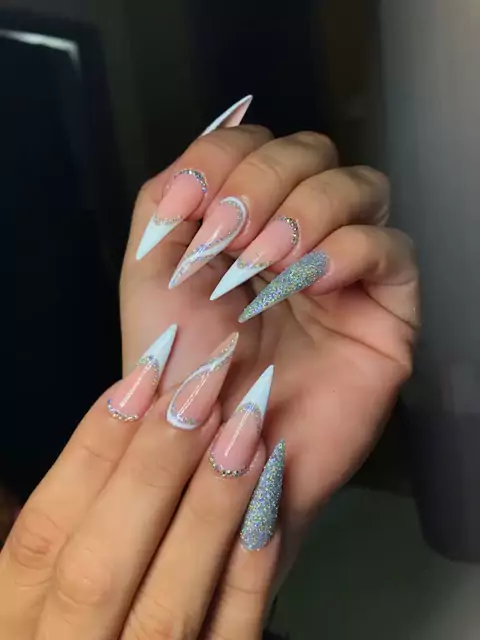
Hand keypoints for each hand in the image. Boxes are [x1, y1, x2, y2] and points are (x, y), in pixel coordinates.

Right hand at [0, 332, 281, 638]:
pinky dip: (251, 571)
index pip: (43, 534)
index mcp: (25, 614)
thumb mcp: (73, 547)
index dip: (91, 449)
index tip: (142, 378)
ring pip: (165, 611)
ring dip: (208, 511)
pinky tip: (268, 498)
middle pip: (94, 571)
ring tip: (246, 431)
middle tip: (201, 393)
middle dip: (151, 471)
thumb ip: (90, 499)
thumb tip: (128, 403)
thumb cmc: (100, 567)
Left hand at [121, 123, 418, 564]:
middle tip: (234, 239)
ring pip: (360, 187)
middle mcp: (297, 233)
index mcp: (244, 220)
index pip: (256, 144)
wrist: (217, 449)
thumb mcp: (149, 274)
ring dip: (307, 211)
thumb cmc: (178, 366)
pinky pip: (391, 248)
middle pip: (311, 153)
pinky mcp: (385, 308)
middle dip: (265, 184)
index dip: (228, 157)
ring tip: (268, 262)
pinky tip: (310, 280)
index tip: (195, 206)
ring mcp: (345, 268)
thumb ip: (164, 202)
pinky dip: (349, 249)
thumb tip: (204, 160)